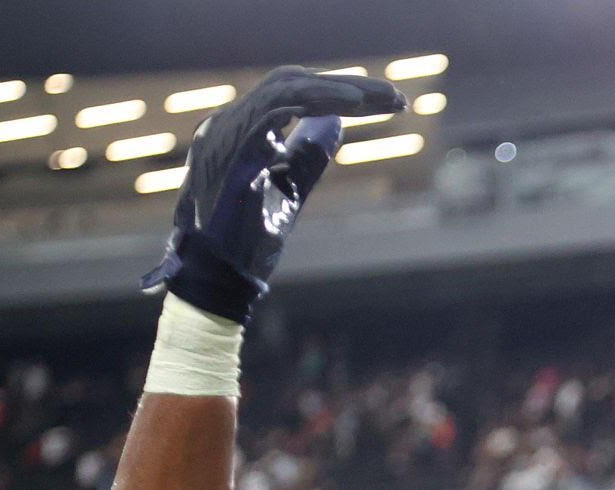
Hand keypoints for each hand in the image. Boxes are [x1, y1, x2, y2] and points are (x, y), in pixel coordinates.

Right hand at [141, 66, 404, 324]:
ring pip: (287, 87)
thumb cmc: (247, 244)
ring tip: (386, 99)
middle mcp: (225, 124)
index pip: (290, 95)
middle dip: (348, 87)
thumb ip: (306, 155)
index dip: (337, 94)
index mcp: (238, 133)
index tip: (386, 103)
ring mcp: (224, 132)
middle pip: (292, 82)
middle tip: (396, 98)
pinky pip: (276, 106)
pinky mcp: (231, 147)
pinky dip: (317, 100)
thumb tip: (335, 123)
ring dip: (341, 90)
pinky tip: (353, 104)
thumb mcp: (287, 190)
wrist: (218, 281)